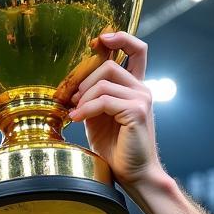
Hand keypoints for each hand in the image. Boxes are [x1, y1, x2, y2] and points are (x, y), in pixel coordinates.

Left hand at [69, 32, 161, 187]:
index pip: (136, 50)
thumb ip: (92, 100)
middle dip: (85, 80)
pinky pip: (104, 100)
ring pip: (105, 82)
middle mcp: (142, 90)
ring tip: (74, 113)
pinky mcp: (136, 112)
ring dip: (84, 97)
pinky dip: (87, 109)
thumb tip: (73, 89)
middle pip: (109, 66)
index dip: (120, 37)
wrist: (134, 176)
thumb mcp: (99, 120)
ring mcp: (142, 99)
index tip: (99, 40)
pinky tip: (77, 119)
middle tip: (71, 100)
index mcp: (135, 88)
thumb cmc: (117, 151)